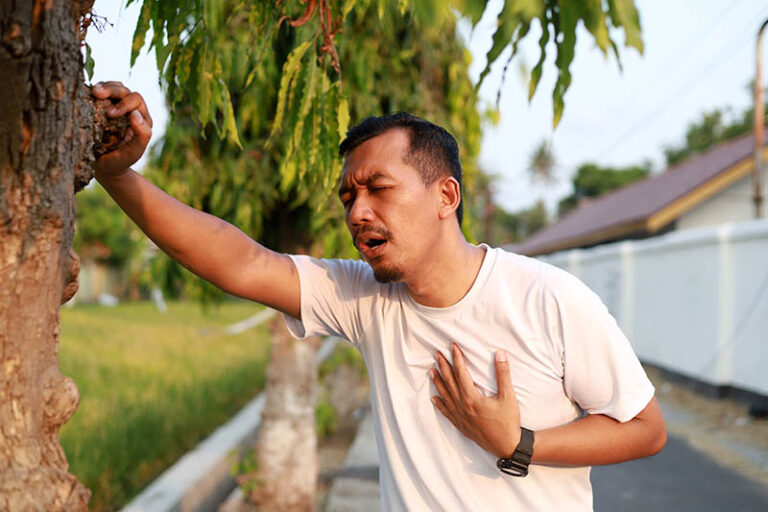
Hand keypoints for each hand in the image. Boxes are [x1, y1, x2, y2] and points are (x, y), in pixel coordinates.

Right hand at [92, 81, 152, 177]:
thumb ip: (141, 135)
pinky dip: (95, 89)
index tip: (110, 115)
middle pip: (124, 90)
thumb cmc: (120, 161)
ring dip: (103, 86)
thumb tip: (135, 114)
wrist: (104, 166)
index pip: (136, 100)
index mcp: (142, 119)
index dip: (124, 104)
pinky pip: (101, 91)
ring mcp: (116, 106)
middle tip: (97, 94)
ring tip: (93, 92)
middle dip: (111, 90)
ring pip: (114, 87)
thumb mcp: (133, 153)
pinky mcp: (102, 106)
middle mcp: (131, 110)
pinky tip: (88, 94)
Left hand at [430, 343, 520, 457]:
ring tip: (431, 371)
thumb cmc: (509, 422)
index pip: (461, 373)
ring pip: (445, 396)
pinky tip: (434, 398)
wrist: (507, 447)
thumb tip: (500, 354)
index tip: (452, 346)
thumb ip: (503, 374)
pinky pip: (446, 412)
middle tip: (436, 353)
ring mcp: (460, 417)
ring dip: (438, 382)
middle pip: (449, 382)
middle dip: (443, 366)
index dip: (456, 358)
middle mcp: (462, 407)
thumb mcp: (508, 397)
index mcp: (471, 398)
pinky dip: (440, 404)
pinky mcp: (461, 426)